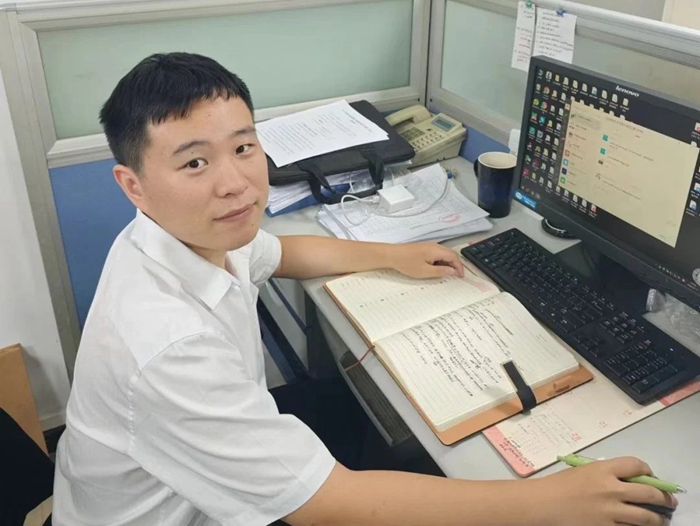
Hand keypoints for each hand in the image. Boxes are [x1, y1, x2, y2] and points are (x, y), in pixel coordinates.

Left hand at [388, 243, 464, 278]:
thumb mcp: (425, 271)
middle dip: (455, 264)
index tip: (460, 276)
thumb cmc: (406, 263)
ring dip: (447, 263)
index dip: (459, 267)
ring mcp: (429, 246)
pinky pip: (437, 253)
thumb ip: (440, 272)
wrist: (391, 255)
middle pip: (450, 254)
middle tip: (455, 275)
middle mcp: (434, 246)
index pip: (454, 257)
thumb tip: (452, 271)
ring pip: (444, 253)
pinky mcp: (424, 248)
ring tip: (445, 273)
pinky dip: (440, 261)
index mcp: (436, 250)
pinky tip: (435, 268)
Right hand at [535, 457, 676, 525]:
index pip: (636, 465)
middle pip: (649, 493)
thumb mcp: (583, 471)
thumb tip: (627, 481)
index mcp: (602, 470)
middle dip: (663, 498)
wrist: (542, 504)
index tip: (650, 476)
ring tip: (660, 520)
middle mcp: (611, 490)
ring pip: (646, 517)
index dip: (648, 470)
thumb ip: (605, 474)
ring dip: (657, 519)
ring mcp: (610, 512)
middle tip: (668, 502)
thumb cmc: (559, 485)